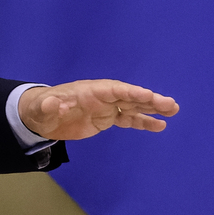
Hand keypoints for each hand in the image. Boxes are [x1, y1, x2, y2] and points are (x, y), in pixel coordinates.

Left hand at [19, 80, 178, 140]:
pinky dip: (143, 122)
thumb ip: (48, 106)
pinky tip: (159, 125)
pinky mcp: (105, 118)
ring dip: (151, 108)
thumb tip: (52, 103)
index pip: (112, 89)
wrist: (40, 117)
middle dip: (147, 98)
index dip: (129, 91)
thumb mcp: (41, 109)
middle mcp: (100, 97)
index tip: (147, 94)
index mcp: (87, 91)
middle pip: (127, 96)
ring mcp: (105, 107)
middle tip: (170, 104)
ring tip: (173, 110)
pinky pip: (128, 119)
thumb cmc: (40, 109)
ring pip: (132, 106)